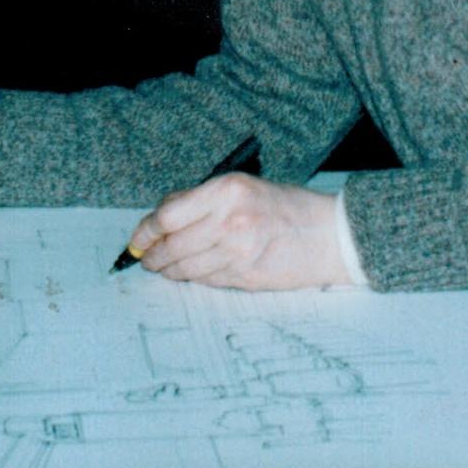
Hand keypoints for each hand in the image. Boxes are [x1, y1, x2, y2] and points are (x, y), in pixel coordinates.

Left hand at [127, 174, 349, 290]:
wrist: (329, 236)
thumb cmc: (287, 207)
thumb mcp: (243, 187)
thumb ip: (201, 199)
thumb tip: (161, 216)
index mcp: (226, 191)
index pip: (168, 215)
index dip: (145, 231)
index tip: (138, 238)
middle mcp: (229, 221)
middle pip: (171, 246)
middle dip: (151, 256)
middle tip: (144, 258)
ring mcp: (236, 252)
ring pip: (184, 268)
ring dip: (168, 271)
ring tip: (162, 268)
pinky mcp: (243, 277)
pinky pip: (204, 280)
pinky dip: (192, 278)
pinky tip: (190, 272)